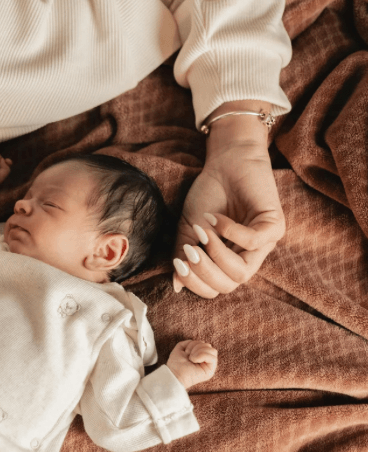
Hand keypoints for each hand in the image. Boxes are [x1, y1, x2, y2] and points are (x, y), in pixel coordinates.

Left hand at [166, 340, 217, 388]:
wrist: (174, 373)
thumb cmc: (176, 363)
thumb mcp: (181, 348)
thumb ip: (189, 343)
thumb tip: (200, 342)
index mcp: (200, 355)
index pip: (203, 344)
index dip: (194, 344)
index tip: (186, 352)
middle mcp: (205, 361)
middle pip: (208, 346)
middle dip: (196, 347)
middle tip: (189, 355)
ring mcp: (209, 366)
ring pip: (213, 351)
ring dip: (199, 351)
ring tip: (191, 358)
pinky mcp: (210, 371)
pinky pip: (213, 358)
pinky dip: (202, 355)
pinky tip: (194, 360)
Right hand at [173, 105, 285, 297]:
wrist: (225, 163)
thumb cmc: (208, 195)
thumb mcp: (189, 229)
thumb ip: (183, 255)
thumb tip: (176, 285)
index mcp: (228, 261)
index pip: (215, 289)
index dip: (195, 282)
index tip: (178, 262)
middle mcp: (248, 257)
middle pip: (229, 285)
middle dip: (204, 272)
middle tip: (189, 251)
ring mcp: (264, 244)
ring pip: (242, 272)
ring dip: (217, 254)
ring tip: (203, 233)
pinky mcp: (274, 226)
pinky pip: (252, 242)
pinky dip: (230, 232)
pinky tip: (216, 218)